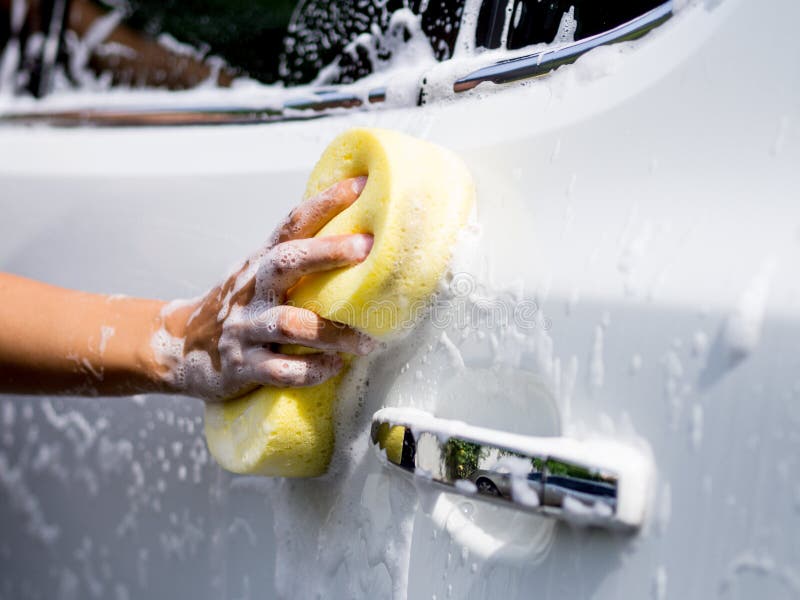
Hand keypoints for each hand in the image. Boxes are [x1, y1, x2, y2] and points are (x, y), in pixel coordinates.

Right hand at [154, 177, 375, 401]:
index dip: (325, 202)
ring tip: (367, 341)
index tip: (360, 184)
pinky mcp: (243, 367)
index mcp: (261, 263)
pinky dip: (312, 370)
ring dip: (332, 333)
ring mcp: (246, 328)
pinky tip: (335, 367)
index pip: (293, 224)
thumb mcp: (257, 273)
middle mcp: (253, 290)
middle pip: (287, 262)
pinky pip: (281, 369)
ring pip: (291, 324)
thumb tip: (352, 233)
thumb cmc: (237, 306)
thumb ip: (294, 256)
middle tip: (366, 248)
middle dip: (327, 252)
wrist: (178, 347)